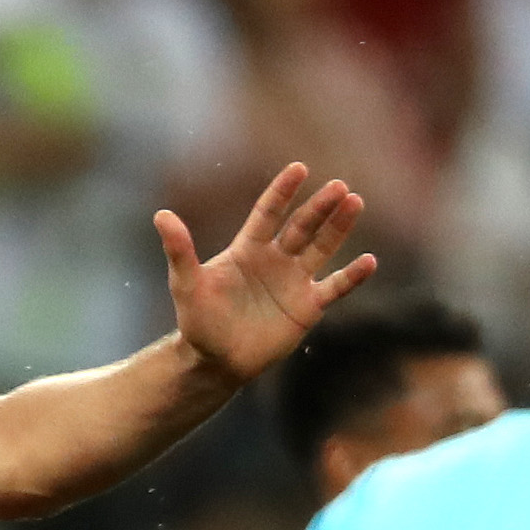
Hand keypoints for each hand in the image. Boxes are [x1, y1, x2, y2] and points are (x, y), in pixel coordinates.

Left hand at [159, 162, 376, 384]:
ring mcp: (294, 282)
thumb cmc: (198, 321)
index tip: (299, 168)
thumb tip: (160, 215)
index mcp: (248, 249)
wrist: (216, 361)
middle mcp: (275, 259)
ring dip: (339, 228)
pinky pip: (334, 288)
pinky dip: (352, 277)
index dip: (282, 192)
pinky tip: (369, 262)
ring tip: (355, 203)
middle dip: (319, 207)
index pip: (268, 213)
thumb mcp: (186, 284)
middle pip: (301, 227)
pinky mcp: (307, 308)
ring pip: (322, 248)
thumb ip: (179, 251)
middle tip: (339, 187)